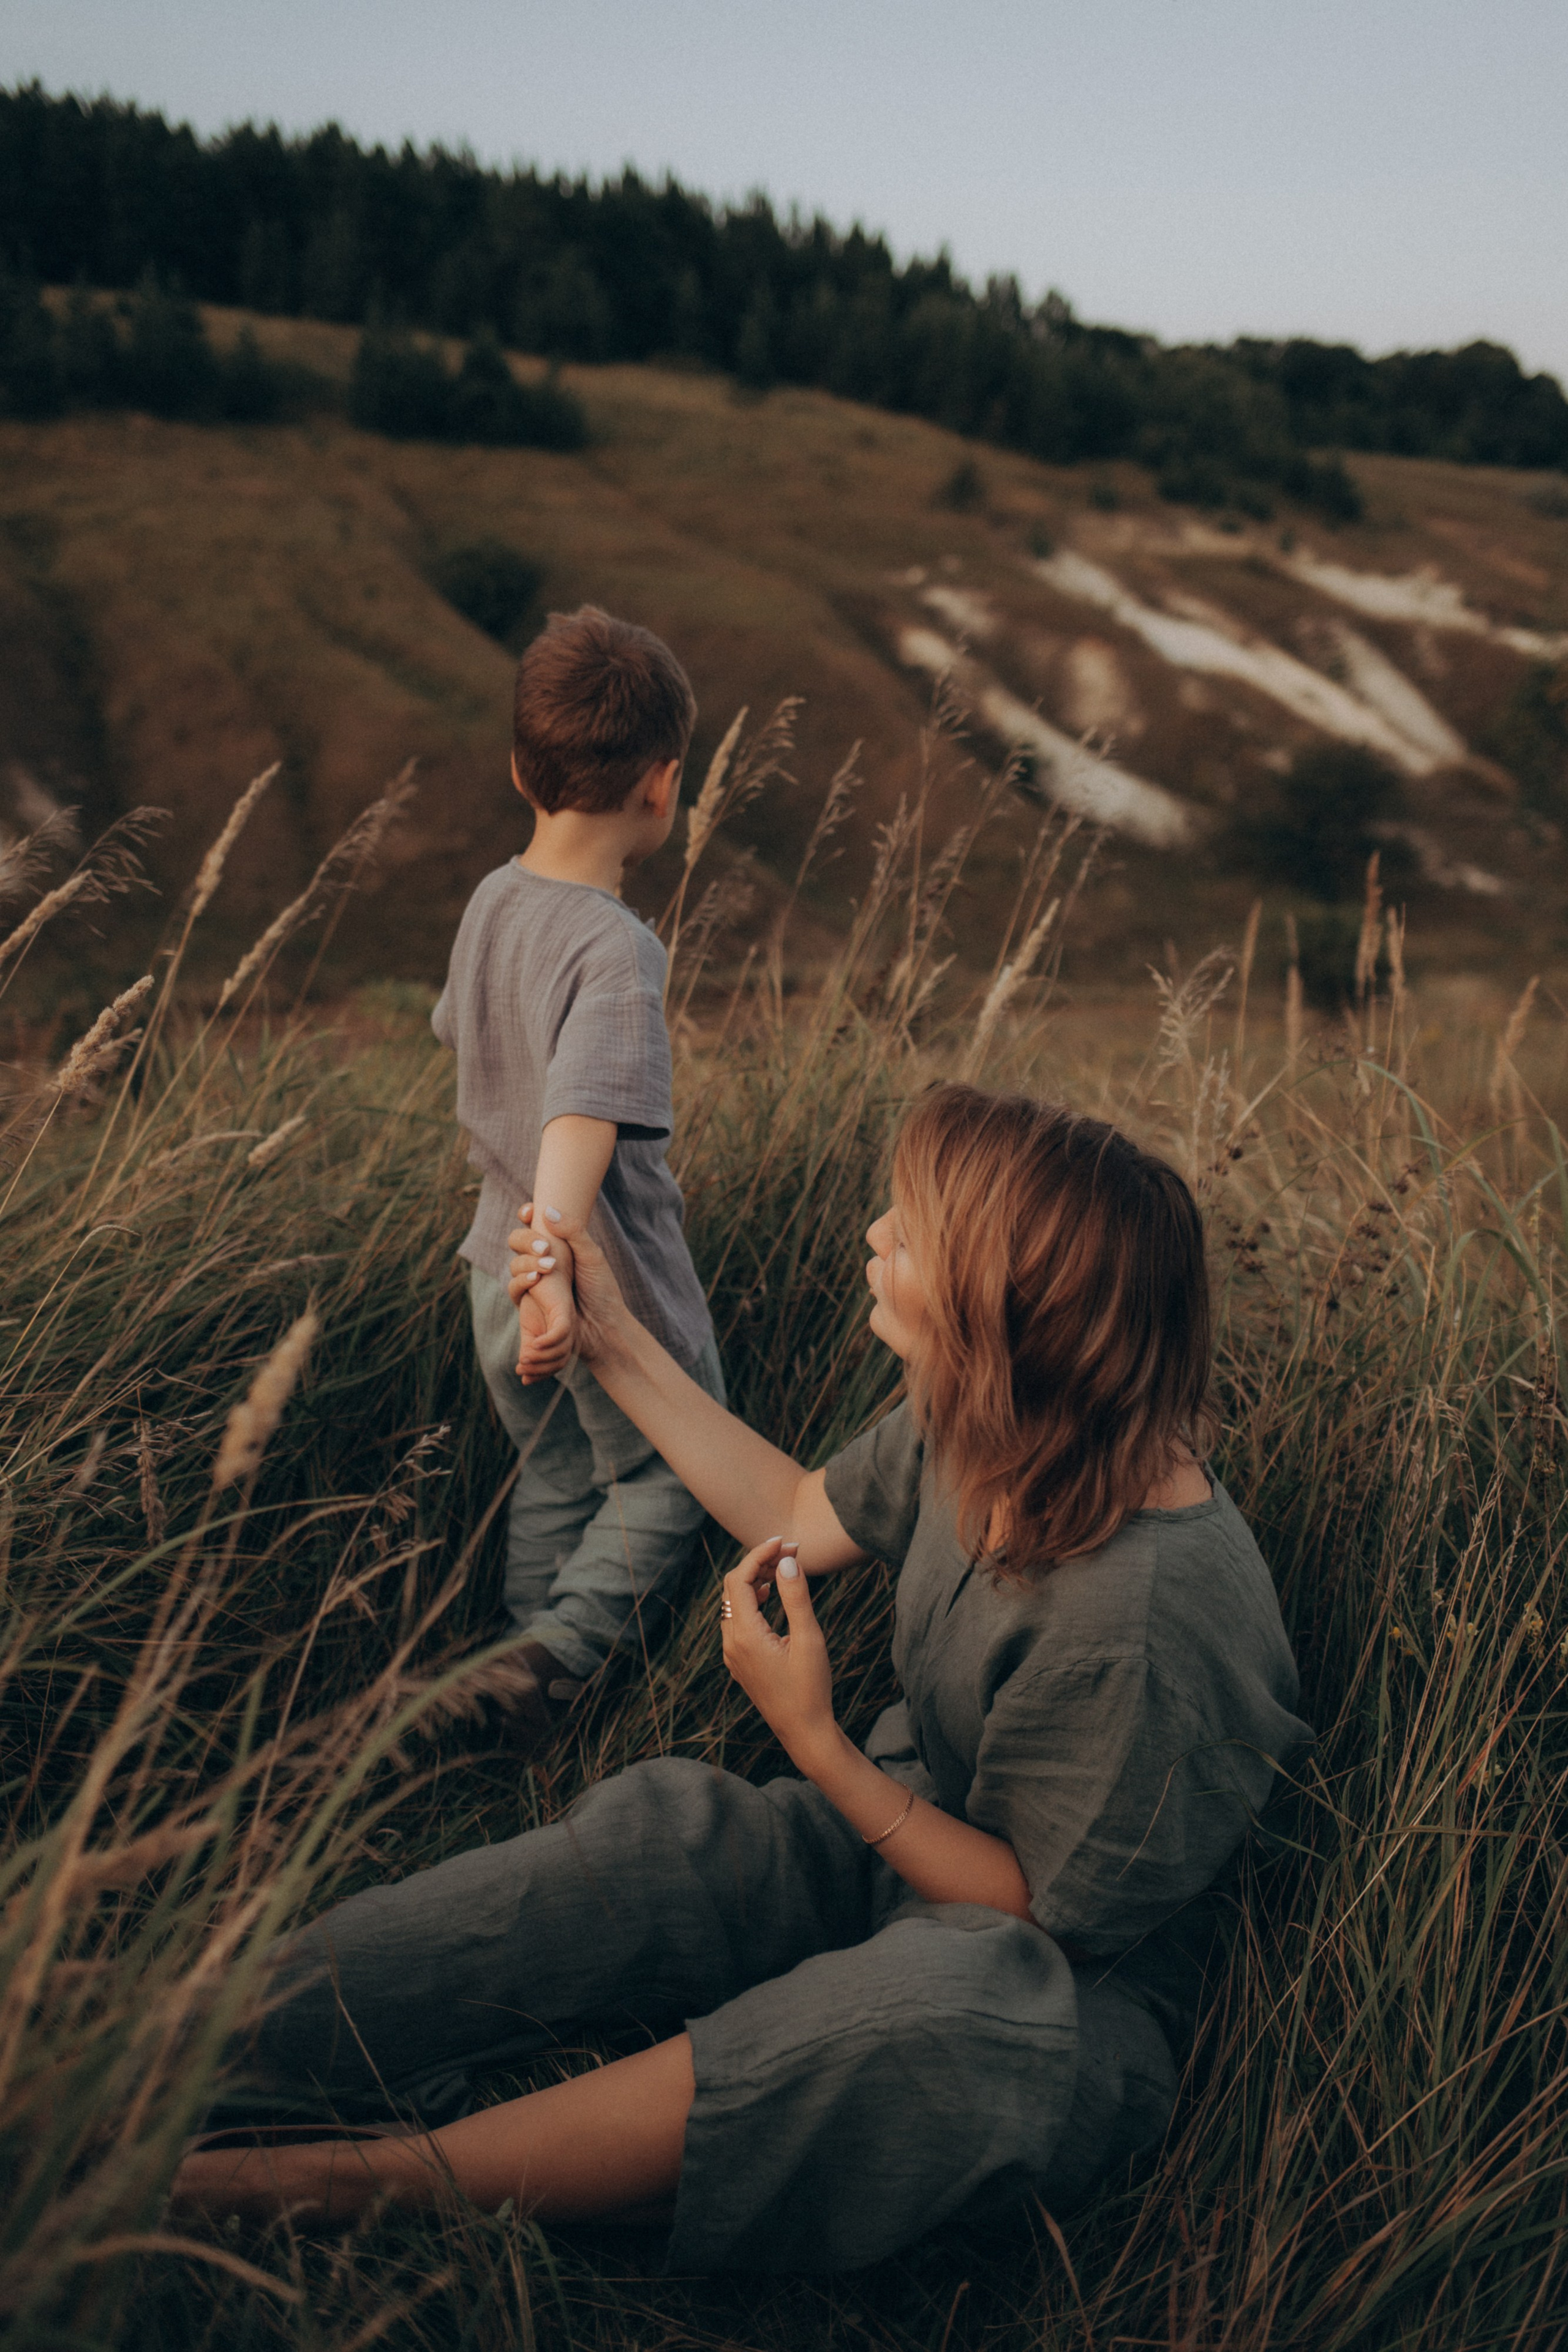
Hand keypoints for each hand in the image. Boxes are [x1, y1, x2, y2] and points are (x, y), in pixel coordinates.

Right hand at [508, 1203, 624, 1363]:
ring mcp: (534, 1282)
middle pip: (518, 1240)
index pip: (534, 1224)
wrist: (603, 1326)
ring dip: (527, 1261)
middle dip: (526, 1238)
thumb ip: (573, 1231)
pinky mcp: (529, 1303)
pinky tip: (536, 1279)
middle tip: (545, 1246)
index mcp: (557, 1245)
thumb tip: (548, 1211)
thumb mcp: (592, 1256)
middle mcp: (541, 1261)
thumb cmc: (601, 1289)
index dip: (527, 1214)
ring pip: (515, 1264)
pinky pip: (515, 1289)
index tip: (530, 1210)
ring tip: (550, 1266)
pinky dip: (522, 1281)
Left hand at [720, 1537, 835, 1765]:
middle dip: (759, 1564)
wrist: (804, 1731)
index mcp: (745, 1635)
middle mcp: (731, 1642)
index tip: (786, 1542)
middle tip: (791, 1553)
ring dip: (755, 1581)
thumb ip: (796, 1597)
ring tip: (783, 1569)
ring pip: (733, 1603)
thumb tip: (787, 1562)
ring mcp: (732, 1653)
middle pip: (733, 1587)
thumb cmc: (811, 1688)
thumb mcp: (810, 1639)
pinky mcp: (739, 1660)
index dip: (760, 1554)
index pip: (741, 1579)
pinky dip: (752, 1600)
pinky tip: (771, 1596)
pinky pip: (737, 1619)